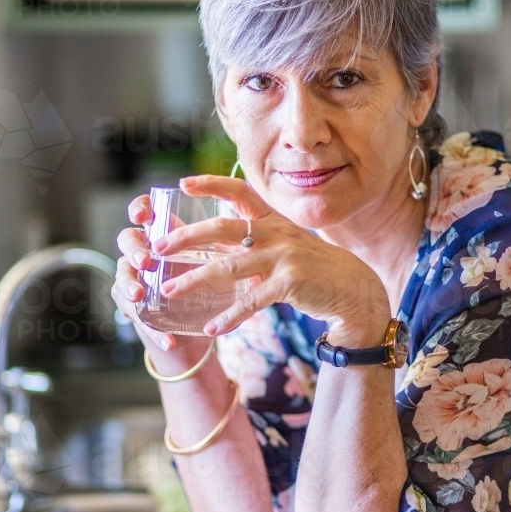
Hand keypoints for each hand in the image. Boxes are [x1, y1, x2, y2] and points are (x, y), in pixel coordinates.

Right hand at [112, 193, 211, 354]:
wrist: (199, 328)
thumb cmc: (211, 285)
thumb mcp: (219, 265)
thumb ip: (227, 252)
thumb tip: (250, 244)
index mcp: (164, 236)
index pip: (143, 211)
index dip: (139, 208)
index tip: (144, 216)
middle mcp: (144, 254)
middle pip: (126, 240)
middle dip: (133, 250)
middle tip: (146, 261)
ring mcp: (135, 281)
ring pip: (121, 279)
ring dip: (129, 286)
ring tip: (140, 295)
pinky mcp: (136, 311)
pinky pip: (138, 318)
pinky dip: (156, 331)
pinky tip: (170, 340)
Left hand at [150, 175, 390, 339]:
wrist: (353, 291)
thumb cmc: (315, 270)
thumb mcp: (285, 247)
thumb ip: (253, 243)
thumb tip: (213, 244)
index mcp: (274, 220)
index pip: (240, 192)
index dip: (211, 184)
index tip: (183, 183)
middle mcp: (277, 232)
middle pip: (223, 227)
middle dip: (186, 236)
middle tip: (157, 247)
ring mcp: (284, 257)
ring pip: (228, 266)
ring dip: (195, 279)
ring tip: (169, 288)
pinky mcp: (289, 284)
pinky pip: (250, 301)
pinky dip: (229, 317)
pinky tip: (211, 329)